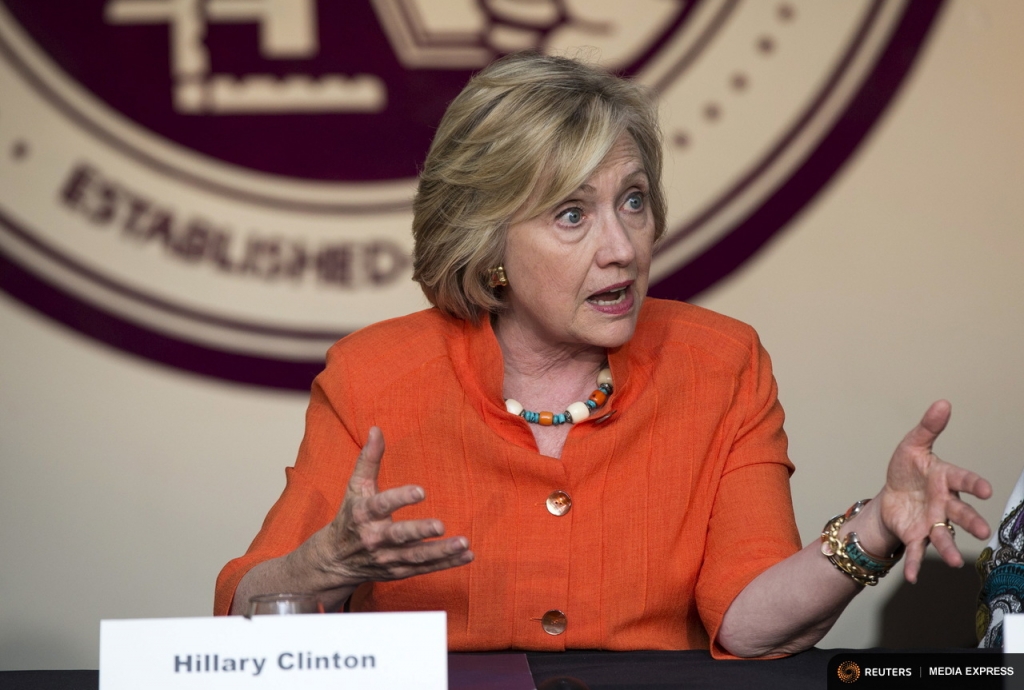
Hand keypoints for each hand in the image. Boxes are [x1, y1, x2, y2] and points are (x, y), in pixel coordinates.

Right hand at [311, 426, 472, 586]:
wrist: (335, 560)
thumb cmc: (350, 516)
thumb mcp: (355, 487)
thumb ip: (369, 459)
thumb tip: (376, 429)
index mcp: (363, 514)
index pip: (381, 505)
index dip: (400, 498)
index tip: (421, 491)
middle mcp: (374, 538)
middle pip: (399, 536)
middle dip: (419, 532)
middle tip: (441, 526)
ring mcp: (387, 558)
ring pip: (416, 557)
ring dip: (441, 552)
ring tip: (464, 544)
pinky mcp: (398, 572)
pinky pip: (425, 568)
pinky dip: (446, 564)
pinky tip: (467, 556)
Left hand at [876, 400, 991, 582]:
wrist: (892, 493)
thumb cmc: (908, 469)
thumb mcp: (912, 445)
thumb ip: (928, 428)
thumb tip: (943, 402)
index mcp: (944, 479)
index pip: (962, 479)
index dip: (973, 484)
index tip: (985, 489)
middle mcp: (943, 503)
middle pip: (959, 512)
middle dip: (971, 522)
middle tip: (983, 532)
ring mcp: (932, 521)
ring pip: (943, 536)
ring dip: (949, 548)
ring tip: (954, 561)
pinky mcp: (917, 535)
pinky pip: (917, 550)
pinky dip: (915, 564)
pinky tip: (913, 578)